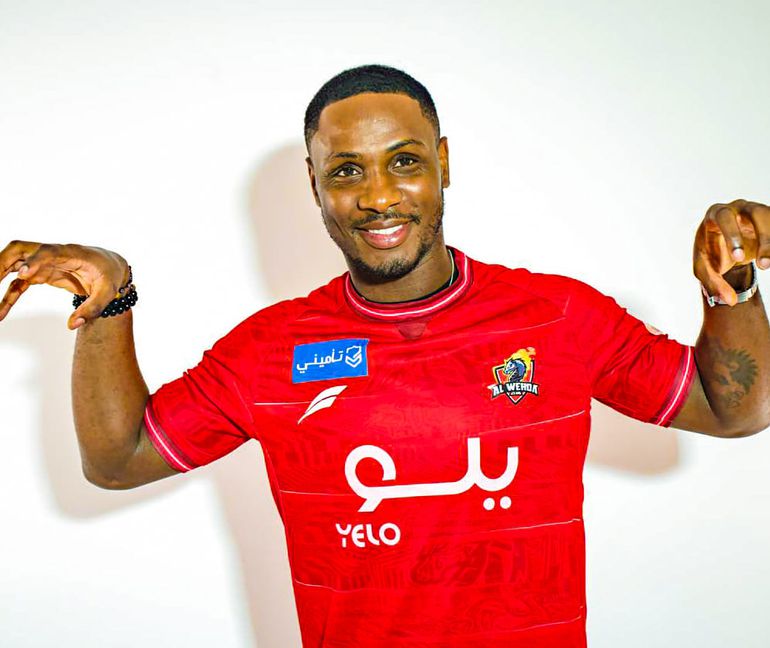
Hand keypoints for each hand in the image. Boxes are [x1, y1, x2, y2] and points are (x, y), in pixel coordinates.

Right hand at [0, 241, 128, 328]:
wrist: (109, 268)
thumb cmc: (109, 276)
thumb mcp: (108, 293)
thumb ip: (93, 308)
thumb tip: (73, 325)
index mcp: (72, 253)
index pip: (49, 251)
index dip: (35, 260)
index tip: (23, 273)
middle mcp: (52, 254)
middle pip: (20, 250)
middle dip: (2, 263)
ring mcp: (43, 263)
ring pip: (13, 263)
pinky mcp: (40, 275)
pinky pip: (18, 283)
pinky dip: (7, 296)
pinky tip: (1, 313)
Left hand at [694, 199, 769, 305]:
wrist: (723, 246)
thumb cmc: (711, 254)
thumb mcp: (705, 270)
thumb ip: (713, 284)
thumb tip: (731, 301)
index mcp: (715, 214)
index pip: (724, 218)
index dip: (733, 236)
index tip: (739, 258)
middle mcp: (738, 208)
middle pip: (756, 214)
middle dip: (763, 239)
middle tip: (763, 266)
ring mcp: (757, 211)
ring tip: (767, 266)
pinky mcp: (769, 220)